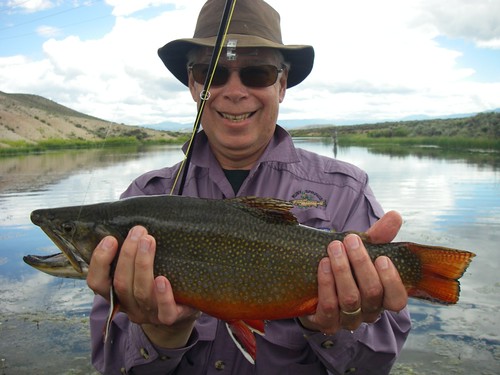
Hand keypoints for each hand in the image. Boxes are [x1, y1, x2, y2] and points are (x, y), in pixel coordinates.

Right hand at [87, 225, 199, 346]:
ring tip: (149, 241)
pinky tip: (163, 279)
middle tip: (139, 231)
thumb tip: (130, 222)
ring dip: (143, 264)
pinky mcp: (169, 319)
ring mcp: (148, 314)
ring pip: (141, 292)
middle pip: (121, 283)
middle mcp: (129, 306)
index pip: (97, 282)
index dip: (100, 261)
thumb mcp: (138, 268)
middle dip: (128, 255)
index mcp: (115, 293)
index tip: (111, 238)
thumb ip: (130, 252)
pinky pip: (165, 311)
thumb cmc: (157, 279)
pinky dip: (163, 295)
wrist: (183, 307)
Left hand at [299, 211, 407, 333]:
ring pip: (350, 299)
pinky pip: (329, 307)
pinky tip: (323, 264)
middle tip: (350, 240)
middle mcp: (368, 312)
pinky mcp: (327, 323)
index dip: (392, 281)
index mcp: (382, 298)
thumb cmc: (345, 268)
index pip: (397, 300)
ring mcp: (347, 320)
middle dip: (361, 264)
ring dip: (342, 271)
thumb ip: (378, 237)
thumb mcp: (362, 251)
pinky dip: (326, 284)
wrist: (312, 287)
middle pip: (372, 294)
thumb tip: (395, 215)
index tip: (381, 257)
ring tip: (334, 247)